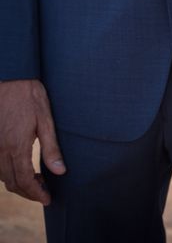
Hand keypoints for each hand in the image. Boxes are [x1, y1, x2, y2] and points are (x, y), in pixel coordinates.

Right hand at [0, 79, 65, 204]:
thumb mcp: (46, 120)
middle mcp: (0, 150)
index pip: (24, 181)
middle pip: (11, 182)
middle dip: (28, 192)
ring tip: (37, 182)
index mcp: (16, 147)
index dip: (36, 194)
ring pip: (1, 176)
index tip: (47, 199)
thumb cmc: (30, 96)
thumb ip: (51, 148)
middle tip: (44, 193)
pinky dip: (8, 173)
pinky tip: (22, 168)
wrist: (9, 78)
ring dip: (18, 183)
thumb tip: (60, 171)